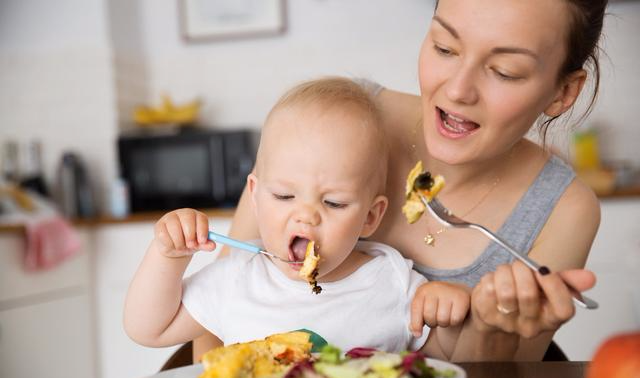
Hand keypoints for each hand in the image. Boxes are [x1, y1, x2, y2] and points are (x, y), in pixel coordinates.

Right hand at [152, 208, 216, 257]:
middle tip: (191, 245)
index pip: (201, 218)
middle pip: (188, 220)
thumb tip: (212, 246)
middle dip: (190, 235)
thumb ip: (206, 244)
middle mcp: (183, 213)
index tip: (202, 241)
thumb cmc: (188, 243)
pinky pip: (164, 235)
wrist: (173, 247)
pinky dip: (170, 244)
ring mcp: (170, 217)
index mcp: (196, 216)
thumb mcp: (198, 244)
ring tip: (181, 247)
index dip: (202, 230)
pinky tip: (172, 245)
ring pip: (175, 228)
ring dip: (179, 242)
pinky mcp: (160, 225)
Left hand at [410, 281, 470, 336]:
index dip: (416, 324)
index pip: (416, 308)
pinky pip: (455, 319)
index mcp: (423, 290)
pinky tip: (454, 315)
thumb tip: (416, 333)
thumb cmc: (437, 302)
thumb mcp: (424, 306)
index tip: (418, 334)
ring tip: (445, 317)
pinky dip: (454, 322)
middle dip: (432, 323)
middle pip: (429, 316)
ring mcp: (449, 292)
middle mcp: (435, 288)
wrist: (457, 291)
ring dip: (443, 323)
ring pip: (442, 319)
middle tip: (436, 318)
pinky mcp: (462, 297)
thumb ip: (417, 319)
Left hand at [471, 261, 595, 337]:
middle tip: (520, 265)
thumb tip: (589, 278)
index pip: (563, 309)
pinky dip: (490, 277)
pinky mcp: (487, 315)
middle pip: (528, 294)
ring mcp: (507, 323)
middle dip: (523, 270)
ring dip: (505, 272)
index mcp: (551, 319)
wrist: (494, 311)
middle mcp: (531, 325)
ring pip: (506, 290)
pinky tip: (494, 281)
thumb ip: (568, 281)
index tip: (544, 270)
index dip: (555, 286)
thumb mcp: (548, 287)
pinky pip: (488, 288)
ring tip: (506, 272)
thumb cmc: (523, 296)